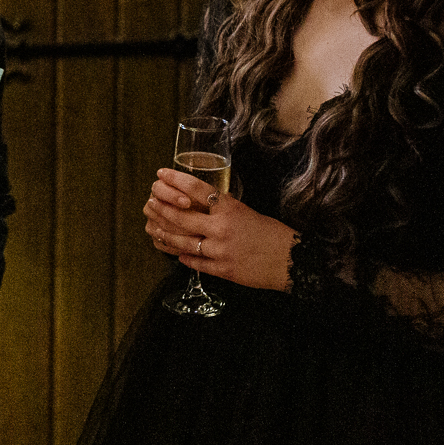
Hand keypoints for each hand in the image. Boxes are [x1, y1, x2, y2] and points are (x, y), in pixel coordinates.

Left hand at [144, 166, 296, 291]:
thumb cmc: (273, 233)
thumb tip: (203, 207)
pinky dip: (184, 257)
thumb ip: (224, 210)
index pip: (197, 189)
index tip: (162, 174)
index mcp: (230, 208)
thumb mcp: (247, 212)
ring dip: (167, 235)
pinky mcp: (222, 270)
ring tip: (156, 230)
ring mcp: (220, 250)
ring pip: (183, 241)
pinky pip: (196, 262)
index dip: (176, 180)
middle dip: (162, 209)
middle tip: (150, 203)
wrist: (292, 260)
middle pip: (182, 216)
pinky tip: (177, 254)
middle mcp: (221, 227)